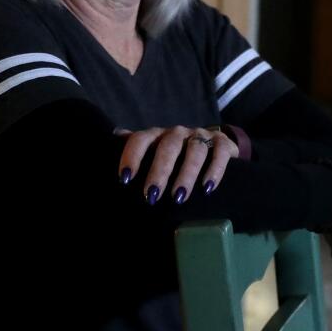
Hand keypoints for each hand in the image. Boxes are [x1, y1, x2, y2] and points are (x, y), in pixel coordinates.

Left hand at [115, 125, 237, 206]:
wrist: (213, 147)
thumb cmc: (175, 157)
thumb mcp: (153, 155)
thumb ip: (134, 152)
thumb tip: (108, 144)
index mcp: (156, 135)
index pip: (140, 139)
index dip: (132, 156)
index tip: (126, 179)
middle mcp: (177, 133)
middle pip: (168, 147)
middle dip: (159, 171)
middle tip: (151, 196)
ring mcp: (201, 136)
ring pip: (194, 150)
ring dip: (186, 174)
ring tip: (179, 197)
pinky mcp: (223, 143)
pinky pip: (220, 153)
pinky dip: (214, 170)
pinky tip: (208, 188)